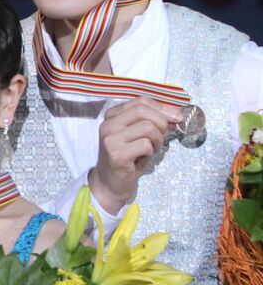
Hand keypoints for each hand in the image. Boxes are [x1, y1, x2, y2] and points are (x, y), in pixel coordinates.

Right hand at [87, 97, 178, 213]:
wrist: (110, 183)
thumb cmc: (128, 158)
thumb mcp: (139, 135)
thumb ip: (152, 121)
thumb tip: (176, 114)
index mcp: (112, 116)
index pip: (141, 101)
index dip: (163, 108)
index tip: (176, 118)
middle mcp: (108, 125)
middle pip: (144, 111)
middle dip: (161, 123)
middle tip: (162, 137)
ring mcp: (110, 139)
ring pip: (148, 127)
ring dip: (157, 140)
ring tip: (150, 150)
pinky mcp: (116, 155)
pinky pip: (145, 145)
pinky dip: (151, 152)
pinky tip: (143, 158)